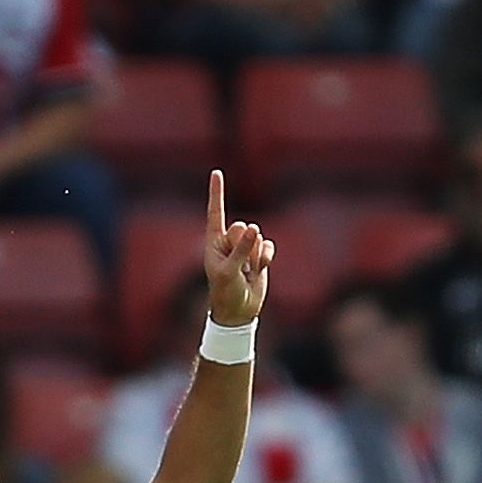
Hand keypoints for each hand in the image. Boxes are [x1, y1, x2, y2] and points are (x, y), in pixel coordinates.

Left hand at [203, 170, 271, 325]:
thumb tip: (253, 229)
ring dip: (255, 254)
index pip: (215, 212)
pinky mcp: (260, 254)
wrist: (239, 310)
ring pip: (258, 236)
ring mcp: (245, 247)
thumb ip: (240, 250)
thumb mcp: (229, 272)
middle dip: (244, 244)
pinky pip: (269, 245)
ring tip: (248, 270)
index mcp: (213, 242)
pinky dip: (267, 256)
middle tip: (239, 264)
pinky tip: (260, 268)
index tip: (216, 172)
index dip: (217, 193)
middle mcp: (228, 241)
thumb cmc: (225, 292)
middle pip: (241, 226)